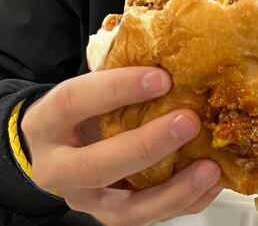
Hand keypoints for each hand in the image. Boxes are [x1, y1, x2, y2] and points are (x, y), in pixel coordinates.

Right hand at [21, 67, 221, 225]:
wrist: (53, 148)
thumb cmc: (80, 108)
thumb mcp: (86, 86)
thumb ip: (117, 74)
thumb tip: (171, 49)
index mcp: (47, 122)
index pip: (74, 102)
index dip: (117, 88)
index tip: (161, 77)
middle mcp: (57, 168)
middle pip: (97, 166)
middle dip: (147, 146)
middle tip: (189, 121)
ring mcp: (84, 200)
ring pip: (125, 209)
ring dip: (173, 189)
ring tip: (210, 168)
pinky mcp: (109, 217)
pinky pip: (148, 219)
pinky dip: (183, 203)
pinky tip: (211, 184)